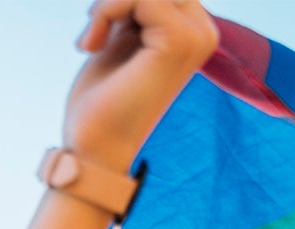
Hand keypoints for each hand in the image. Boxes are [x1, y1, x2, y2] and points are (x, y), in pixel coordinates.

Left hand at [65, 0, 219, 171]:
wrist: (95, 148)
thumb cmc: (102, 100)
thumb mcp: (120, 37)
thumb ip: (133, 6)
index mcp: (193, 31)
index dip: (124, 0)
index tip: (97, 29)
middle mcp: (203, 32)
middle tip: (93, 32)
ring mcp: (196, 36)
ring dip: (108, 4)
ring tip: (91, 40)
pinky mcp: (178, 41)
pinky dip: (106, 11)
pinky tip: (91, 46)